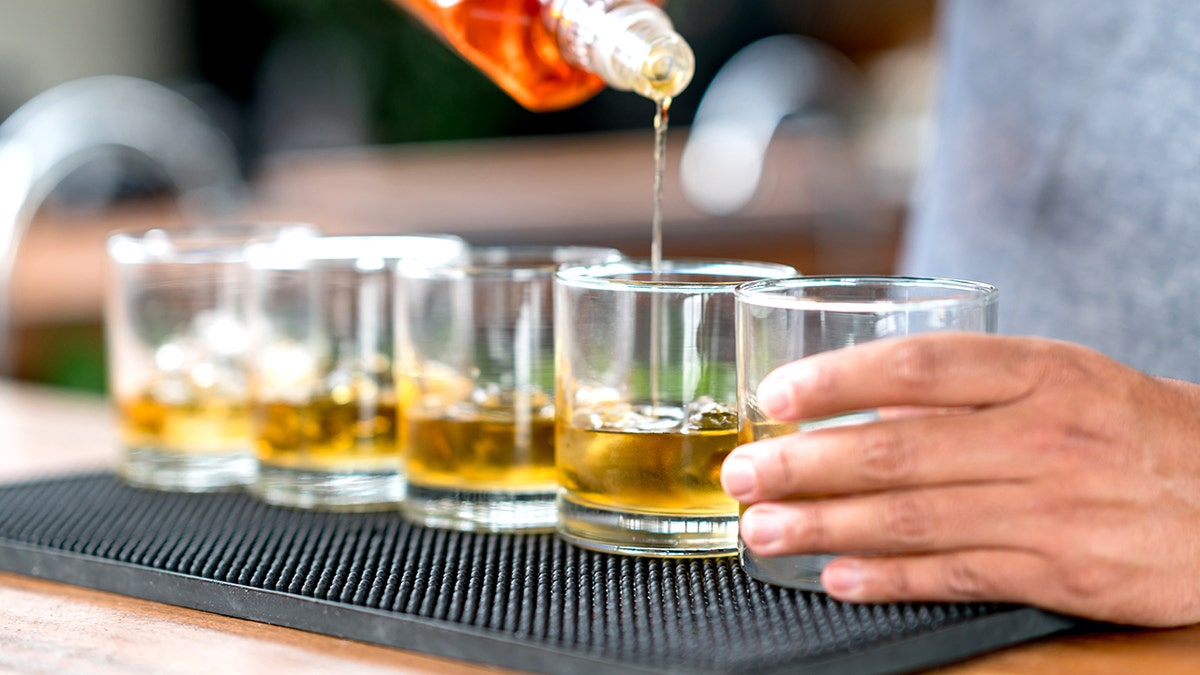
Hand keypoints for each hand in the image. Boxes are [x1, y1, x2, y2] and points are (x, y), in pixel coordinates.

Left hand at [721, 332, 1199, 626]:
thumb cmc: (1131, 430)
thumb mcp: (1066, 380)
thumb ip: (971, 390)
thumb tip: (863, 406)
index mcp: (1041, 371)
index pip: (917, 366)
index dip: (835, 380)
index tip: (774, 395)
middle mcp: (1042, 435)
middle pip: (898, 448)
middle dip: (804, 464)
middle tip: (743, 474)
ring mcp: (1053, 507)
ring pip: (914, 516)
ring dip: (825, 525)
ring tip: (762, 530)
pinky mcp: (1062, 571)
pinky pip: (956, 573)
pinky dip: (888, 577)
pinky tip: (835, 576)